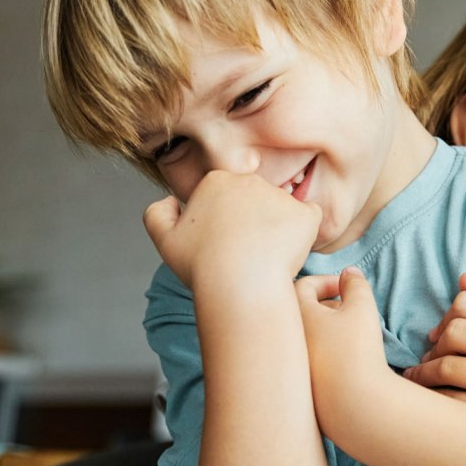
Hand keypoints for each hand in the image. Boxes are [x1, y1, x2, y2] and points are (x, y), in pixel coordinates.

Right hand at [143, 170, 321, 288]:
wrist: (240, 284)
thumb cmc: (201, 265)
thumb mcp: (164, 240)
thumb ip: (157, 214)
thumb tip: (171, 200)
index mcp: (217, 181)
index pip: (225, 196)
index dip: (224, 221)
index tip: (222, 243)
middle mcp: (250, 181)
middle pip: (253, 199)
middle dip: (250, 220)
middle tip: (244, 251)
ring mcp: (280, 196)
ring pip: (279, 209)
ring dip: (275, 227)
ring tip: (264, 257)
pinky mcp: (305, 214)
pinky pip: (308, 218)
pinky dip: (303, 232)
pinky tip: (288, 251)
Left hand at [296, 268, 391, 419]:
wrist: (353, 405)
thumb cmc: (356, 350)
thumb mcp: (362, 308)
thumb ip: (355, 284)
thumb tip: (349, 273)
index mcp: (294, 313)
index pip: (302, 285)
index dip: (326, 281)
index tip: (346, 289)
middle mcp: (285, 337)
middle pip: (298, 311)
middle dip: (323, 306)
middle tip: (345, 310)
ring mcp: (288, 364)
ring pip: (302, 336)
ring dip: (323, 329)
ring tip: (348, 335)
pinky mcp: (296, 386)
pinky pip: (305, 360)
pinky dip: (321, 352)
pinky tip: (342, 360)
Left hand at [401, 272, 465, 414]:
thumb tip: (464, 278)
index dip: (446, 317)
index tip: (439, 335)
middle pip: (455, 331)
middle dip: (435, 345)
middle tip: (431, 358)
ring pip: (446, 364)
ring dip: (425, 372)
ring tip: (423, 377)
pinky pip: (448, 399)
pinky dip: (432, 397)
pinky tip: (430, 399)